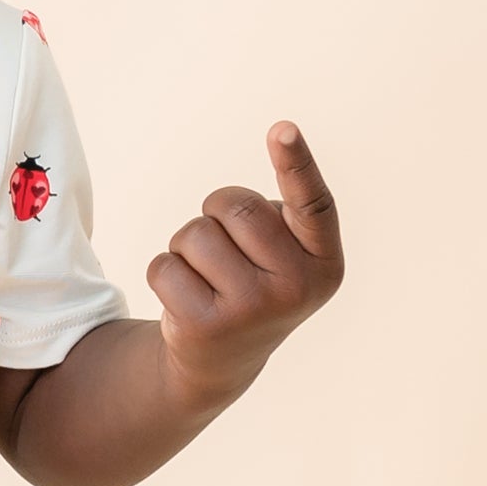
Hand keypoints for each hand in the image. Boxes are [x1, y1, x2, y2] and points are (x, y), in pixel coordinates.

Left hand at [148, 122, 344, 406]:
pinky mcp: (206, 325)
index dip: (296, 163)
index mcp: (323, 261)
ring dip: (187, 246)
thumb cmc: (254, 282)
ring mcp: (252, 310)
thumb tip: (248, 180)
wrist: (223, 358)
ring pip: (193, 233)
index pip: (313, 203)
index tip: (282, 127)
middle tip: (226, 247)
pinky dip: (164, 272)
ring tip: (207, 277)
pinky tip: (186, 298)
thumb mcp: (281, 253)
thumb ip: (276, 217)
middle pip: (235, 205)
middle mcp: (297, 287)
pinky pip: (163, 264)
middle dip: (216, 213)